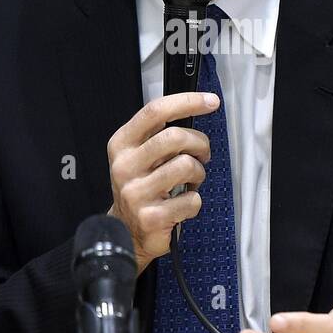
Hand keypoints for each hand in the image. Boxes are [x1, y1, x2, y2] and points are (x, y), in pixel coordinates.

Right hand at [106, 91, 218, 272]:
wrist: (126, 231)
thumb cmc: (140, 188)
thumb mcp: (139, 156)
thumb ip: (159, 134)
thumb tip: (196, 111)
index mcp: (122, 145)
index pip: (155, 112)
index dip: (186, 102)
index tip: (210, 101)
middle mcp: (125, 166)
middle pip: (174, 136)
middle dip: (199, 143)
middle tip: (202, 154)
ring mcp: (136, 192)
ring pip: (186, 165)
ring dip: (199, 173)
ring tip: (191, 181)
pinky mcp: (151, 217)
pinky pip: (191, 199)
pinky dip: (195, 201)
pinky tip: (182, 204)